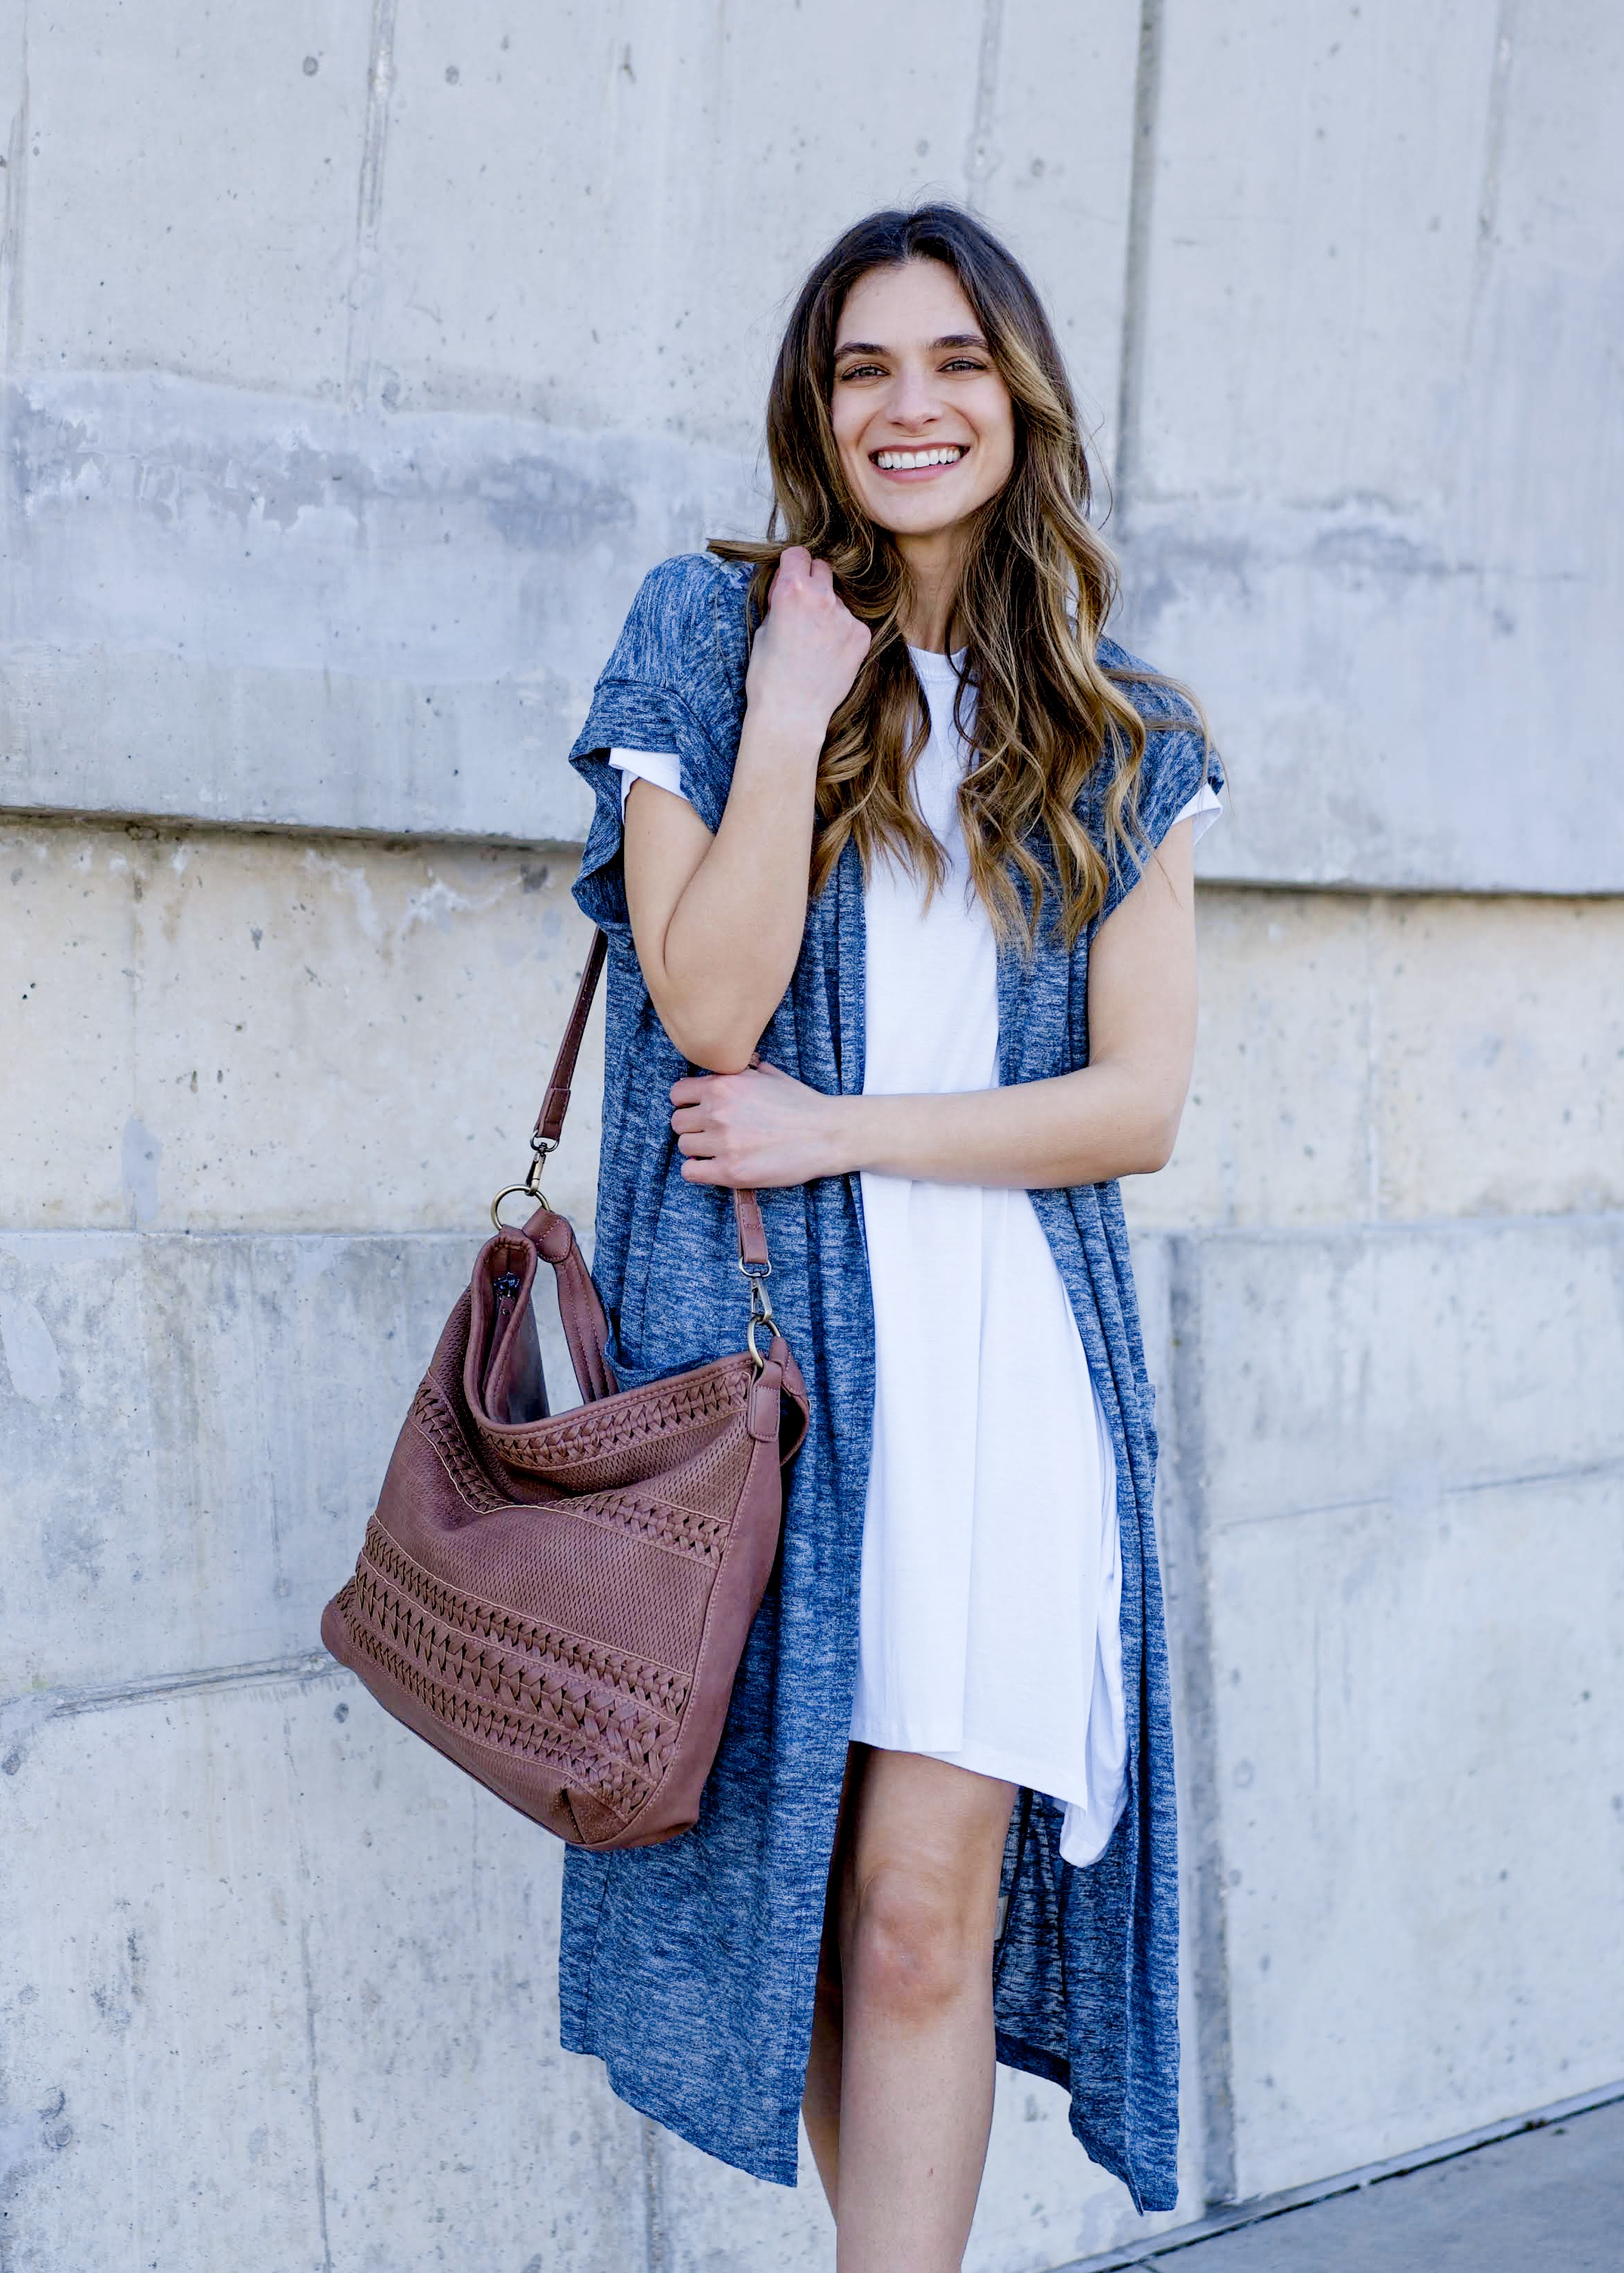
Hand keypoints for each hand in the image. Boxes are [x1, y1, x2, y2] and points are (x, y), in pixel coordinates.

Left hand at [670, 1060, 847, 1187]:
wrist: (827, 1134)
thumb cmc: (802, 1105)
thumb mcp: (769, 1075)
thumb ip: (743, 1072)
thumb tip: (734, 1068)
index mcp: (724, 1085)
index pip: (677, 1094)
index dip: (687, 1104)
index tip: (699, 1112)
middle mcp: (718, 1111)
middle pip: (678, 1123)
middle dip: (692, 1128)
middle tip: (711, 1134)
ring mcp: (723, 1142)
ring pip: (684, 1146)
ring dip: (698, 1149)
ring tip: (719, 1150)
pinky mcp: (730, 1170)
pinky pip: (690, 1171)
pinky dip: (698, 1170)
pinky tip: (714, 1167)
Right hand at [744, 546, 870, 737]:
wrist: (791, 714)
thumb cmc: (769, 677)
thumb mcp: (764, 629)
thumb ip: (781, 602)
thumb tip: (790, 588)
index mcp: (792, 590)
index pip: (798, 554)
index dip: (792, 567)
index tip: (791, 578)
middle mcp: (821, 597)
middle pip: (823, 568)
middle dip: (813, 581)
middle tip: (804, 607)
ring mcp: (845, 617)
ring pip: (838, 599)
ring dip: (828, 610)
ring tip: (816, 641)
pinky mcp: (861, 636)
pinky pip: (852, 622)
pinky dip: (842, 633)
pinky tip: (830, 654)